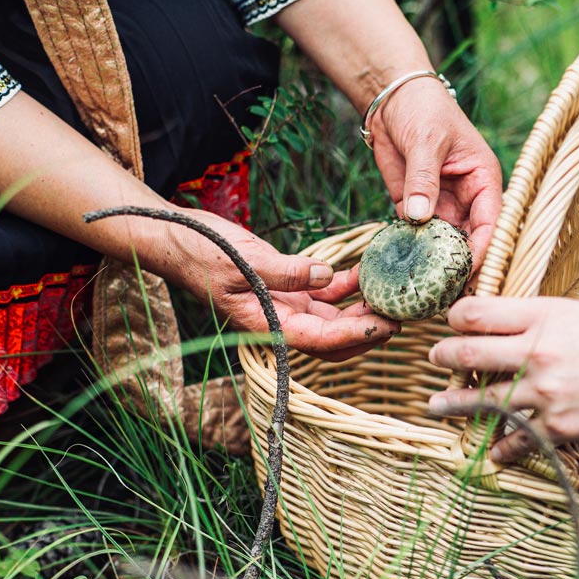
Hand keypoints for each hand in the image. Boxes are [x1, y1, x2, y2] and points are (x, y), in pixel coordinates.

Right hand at [157, 207, 399, 360]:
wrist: (176, 239)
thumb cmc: (202, 251)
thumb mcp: (245, 259)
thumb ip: (289, 272)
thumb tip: (329, 277)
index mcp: (267, 325)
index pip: (321, 340)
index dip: (357, 334)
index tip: (387, 325)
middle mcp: (279, 323)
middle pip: (334, 340)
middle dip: (368, 331)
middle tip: (402, 314)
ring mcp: (283, 308)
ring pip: (332, 320)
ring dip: (361, 311)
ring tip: (392, 295)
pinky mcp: (285, 290)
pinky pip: (322, 296)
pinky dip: (344, 288)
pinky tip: (364, 274)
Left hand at [368, 79, 502, 272]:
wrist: (391, 99)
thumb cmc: (422, 109)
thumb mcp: (425, 141)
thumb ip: (423, 180)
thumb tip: (420, 218)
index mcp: (484, 179)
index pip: (491, 221)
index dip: (483, 248)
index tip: (469, 272)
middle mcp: (468, 197)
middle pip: (471, 239)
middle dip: (461, 264)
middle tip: (449, 293)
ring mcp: (442, 205)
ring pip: (445, 242)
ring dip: (437, 262)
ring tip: (428, 289)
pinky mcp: (417, 208)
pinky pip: (417, 236)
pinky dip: (413, 251)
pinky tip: (406, 270)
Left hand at [426, 297, 578, 462]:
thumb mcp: (575, 313)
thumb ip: (534, 318)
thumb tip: (495, 325)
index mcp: (541, 317)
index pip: (474, 313)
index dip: (454, 318)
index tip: (452, 325)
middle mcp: (535, 353)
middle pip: (465, 353)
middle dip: (442, 357)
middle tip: (435, 359)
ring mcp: (543, 393)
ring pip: (479, 401)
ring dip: (451, 404)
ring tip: (436, 405)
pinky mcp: (556, 428)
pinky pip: (512, 443)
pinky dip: (498, 448)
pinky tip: (490, 451)